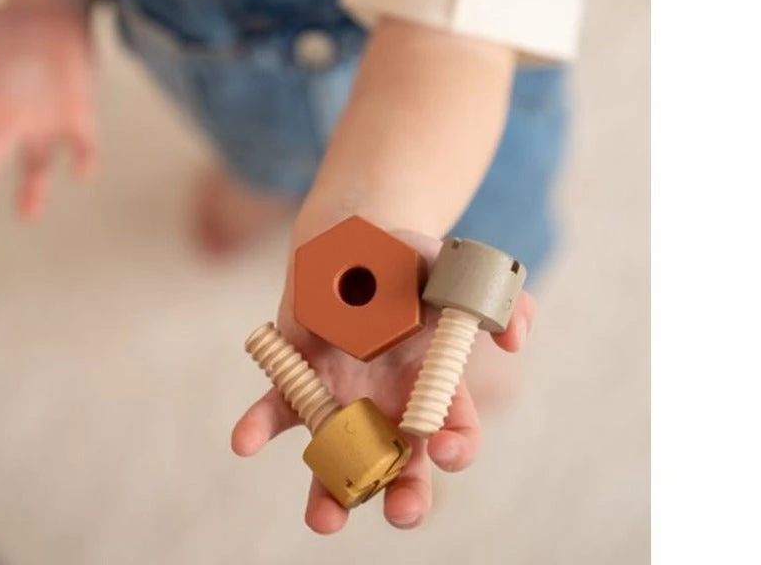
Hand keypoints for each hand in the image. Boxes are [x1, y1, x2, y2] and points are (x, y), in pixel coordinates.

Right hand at [0, 5, 95, 218]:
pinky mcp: (78, 115)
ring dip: (33, 189)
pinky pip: (83, 145)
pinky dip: (84, 158)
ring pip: (37, 165)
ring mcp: (45, 123)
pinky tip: (81, 171)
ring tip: (26, 214)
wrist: (53, 16)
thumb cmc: (6, 26)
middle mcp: (12, 122)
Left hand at [231, 232, 533, 533]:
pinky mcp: (299, 381)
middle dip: (405, 499)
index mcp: (433, 389)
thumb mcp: (456, 270)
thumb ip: (497, 298)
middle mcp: (389, 408)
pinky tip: (244, 440)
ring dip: (331, 494)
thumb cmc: (410, 263)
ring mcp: (342, 401)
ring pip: (339, 462)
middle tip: (400, 511)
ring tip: (325, 519)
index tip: (445, 446)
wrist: (353, 242)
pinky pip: (277, 410)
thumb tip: (516, 337)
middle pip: (403, 471)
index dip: (456, 447)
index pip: (454, 433)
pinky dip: (259, 427)